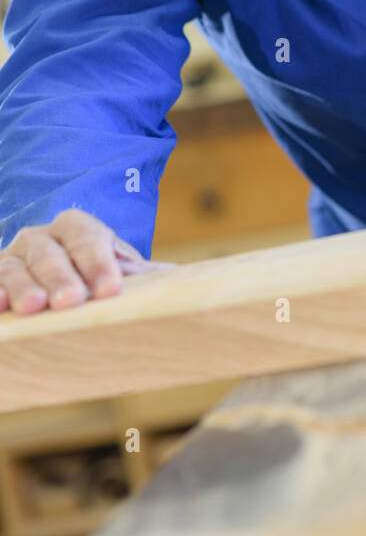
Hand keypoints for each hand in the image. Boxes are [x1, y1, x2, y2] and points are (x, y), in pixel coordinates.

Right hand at [0, 210, 173, 316]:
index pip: (88, 238)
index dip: (99, 263)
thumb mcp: (114, 270)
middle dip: (61, 277)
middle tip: (71, 301)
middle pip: (50, 253)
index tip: (111, 290)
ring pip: (15, 267)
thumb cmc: (91, 275)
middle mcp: (40, 237)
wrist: (54, 278)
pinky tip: (1, 307)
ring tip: (33, 306)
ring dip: (23, 286)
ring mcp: (12, 257)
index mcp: (76, 227)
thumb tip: (178, 278)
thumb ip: (140, 275)